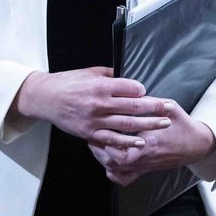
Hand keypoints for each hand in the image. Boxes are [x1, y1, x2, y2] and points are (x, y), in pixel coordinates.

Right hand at [14, 67, 174, 149]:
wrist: (45, 98)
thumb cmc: (67, 83)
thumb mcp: (89, 73)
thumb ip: (110, 75)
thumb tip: (128, 76)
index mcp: (101, 85)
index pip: (130, 87)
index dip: (142, 90)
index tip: (150, 91)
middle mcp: (100, 103)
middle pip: (134, 106)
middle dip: (155, 107)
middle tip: (170, 108)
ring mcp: (95, 120)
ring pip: (127, 124)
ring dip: (148, 124)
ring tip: (164, 124)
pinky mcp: (90, 133)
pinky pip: (112, 140)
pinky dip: (127, 142)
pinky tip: (140, 142)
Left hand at [88, 108, 215, 185]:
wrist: (196, 145)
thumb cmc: (183, 126)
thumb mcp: (170, 108)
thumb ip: (150, 103)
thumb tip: (132, 93)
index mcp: (150, 142)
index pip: (122, 150)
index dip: (107, 142)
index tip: (100, 129)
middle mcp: (145, 157)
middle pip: (114, 162)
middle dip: (99, 150)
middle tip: (93, 136)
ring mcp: (144, 166)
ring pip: (116, 171)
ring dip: (103, 160)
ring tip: (97, 146)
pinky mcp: (144, 171)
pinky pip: (124, 179)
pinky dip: (113, 173)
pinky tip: (108, 162)